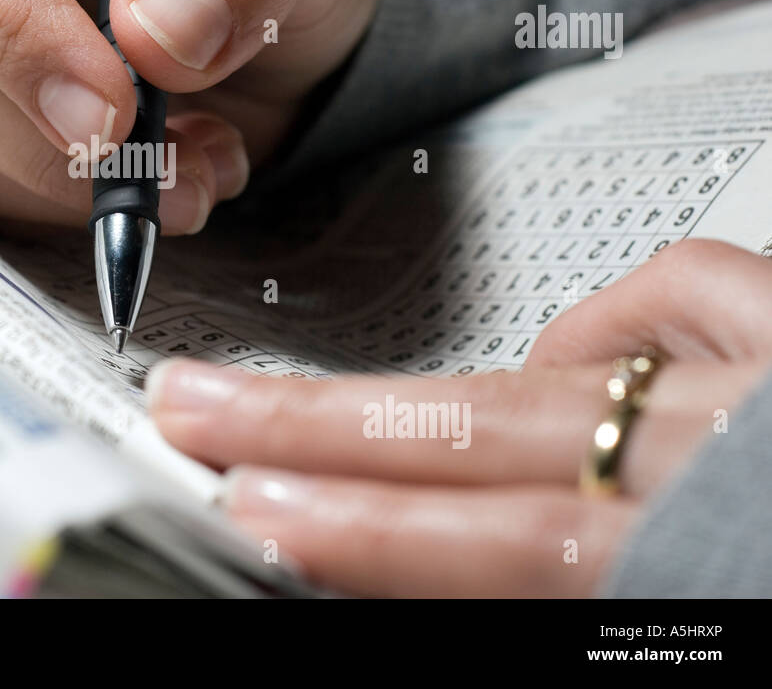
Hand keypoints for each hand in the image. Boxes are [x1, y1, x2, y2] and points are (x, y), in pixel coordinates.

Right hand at [148, 239, 771, 594]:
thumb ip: (576, 597)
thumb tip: (445, 573)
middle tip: (205, 403)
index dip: (351, 526)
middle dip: (320, 425)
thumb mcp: (695, 630)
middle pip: (485, 434)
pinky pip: (689, 293)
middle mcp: (734, 467)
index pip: (488, 547)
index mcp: (698, 572)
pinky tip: (580, 360)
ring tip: (381, 420)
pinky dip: (607, 325)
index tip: (247, 507)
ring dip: (454, 388)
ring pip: (568, 356)